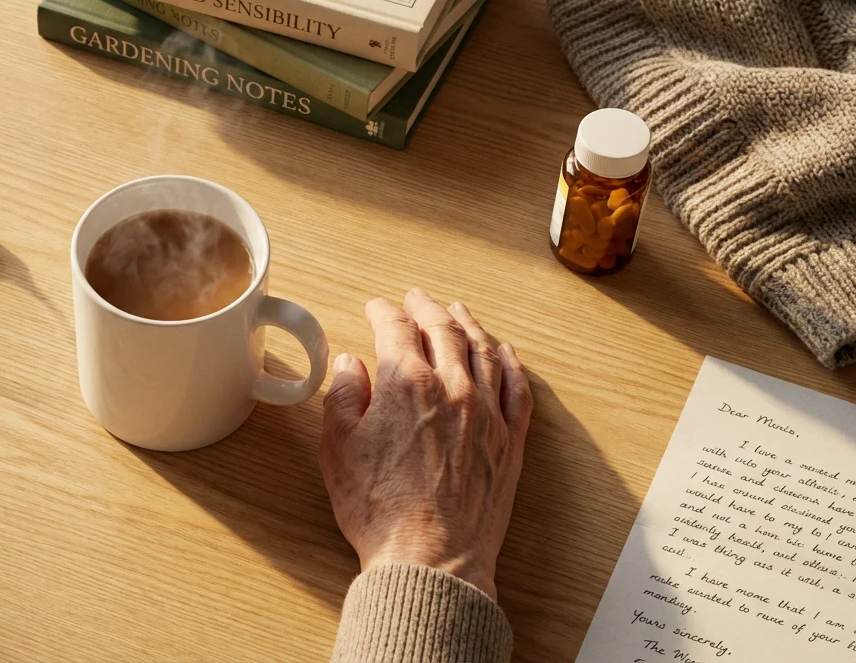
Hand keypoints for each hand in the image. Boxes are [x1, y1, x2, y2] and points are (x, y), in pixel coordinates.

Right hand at [318, 288, 532, 600]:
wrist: (430, 560)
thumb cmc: (379, 510)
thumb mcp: (338, 449)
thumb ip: (343, 397)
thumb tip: (352, 364)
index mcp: (406, 383)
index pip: (395, 328)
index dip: (382, 312)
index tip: (376, 308)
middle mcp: (452, 388)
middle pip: (443, 329)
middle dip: (427, 307)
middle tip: (416, 297)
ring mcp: (487, 413)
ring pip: (483, 350)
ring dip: (469, 324)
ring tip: (459, 311)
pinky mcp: (509, 441)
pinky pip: (517, 388)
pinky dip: (511, 363)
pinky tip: (505, 352)